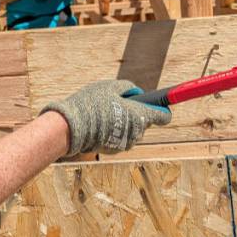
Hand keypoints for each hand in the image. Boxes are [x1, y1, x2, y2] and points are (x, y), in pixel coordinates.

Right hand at [39, 79, 170, 156]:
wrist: (73, 127)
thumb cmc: (92, 104)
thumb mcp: (110, 87)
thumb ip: (128, 87)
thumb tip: (137, 91)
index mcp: (139, 115)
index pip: (164, 116)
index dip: (162, 109)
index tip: (159, 104)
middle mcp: (137, 132)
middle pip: (145, 123)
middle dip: (136, 114)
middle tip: (120, 105)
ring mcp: (126, 143)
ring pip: (132, 131)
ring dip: (124, 123)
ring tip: (106, 114)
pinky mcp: (115, 150)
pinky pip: (120, 138)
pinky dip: (114, 132)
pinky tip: (100, 125)